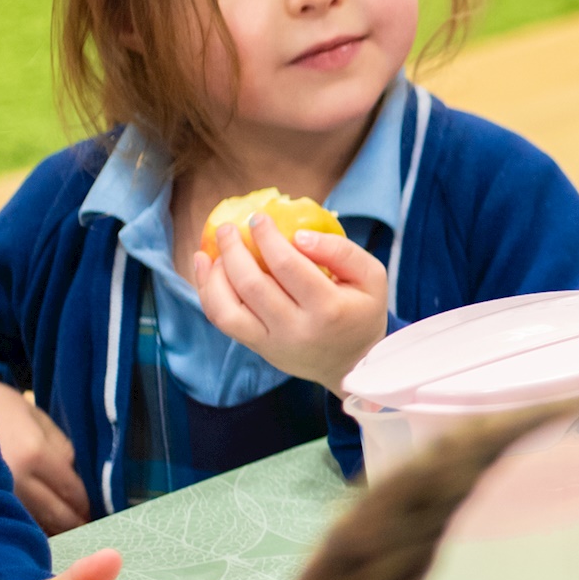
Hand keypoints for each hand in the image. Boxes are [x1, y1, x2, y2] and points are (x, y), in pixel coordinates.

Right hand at [0, 381, 85, 532]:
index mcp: (34, 453)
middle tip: (83, 529)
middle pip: (55, 513)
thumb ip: (58, 442)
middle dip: (72, 523)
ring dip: (49, 530)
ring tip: (61, 532)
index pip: (71, 490)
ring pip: (31, 523)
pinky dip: (20, 526)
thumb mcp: (30, 412)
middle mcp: (15, 479)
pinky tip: (26, 527)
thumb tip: (73, 471)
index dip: (84, 503)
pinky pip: (5, 519)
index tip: (91, 512)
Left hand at [193, 218, 389, 392]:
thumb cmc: (361, 311)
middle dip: (233, 249)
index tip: (258, 218)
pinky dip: (208, 292)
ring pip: (227, 308)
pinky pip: (223, 320)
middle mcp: (296, 329)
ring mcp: (273, 342)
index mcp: (328, 309)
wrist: (353, 362)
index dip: (267, 237)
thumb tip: (298, 236)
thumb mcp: (372, 276)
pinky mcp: (258, 348)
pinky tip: (206, 268)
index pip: (288, 266)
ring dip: (215, 273)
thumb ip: (342, 251)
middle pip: (251, 284)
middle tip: (229, 228)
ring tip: (217, 250)